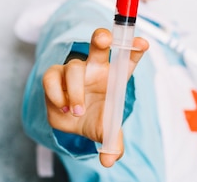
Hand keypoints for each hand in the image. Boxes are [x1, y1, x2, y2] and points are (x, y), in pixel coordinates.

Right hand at [43, 28, 148, 166]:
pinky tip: (63, 107)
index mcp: (114, 76)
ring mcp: (75, 69)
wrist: (72, 122)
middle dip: (102, 38)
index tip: (143, 44)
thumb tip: (110, 158)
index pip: (127, 59)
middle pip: (100, 45)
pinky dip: (57, 93)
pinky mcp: (54, 75)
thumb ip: (111, 141)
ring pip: (74, 68)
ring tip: (77, 111)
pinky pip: (52, 77)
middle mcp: (96, 67)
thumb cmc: (95, 117)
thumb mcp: (105, 130)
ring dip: (76, 92)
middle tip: (104, 38)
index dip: (135, 49)